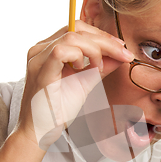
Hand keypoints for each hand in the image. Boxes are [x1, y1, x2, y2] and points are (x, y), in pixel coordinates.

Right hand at [14, 21, 134, 149]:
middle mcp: (40, 49)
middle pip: (76, 28)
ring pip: (72, 36)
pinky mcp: (40, 71)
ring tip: (99, 67)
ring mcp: (38, 58)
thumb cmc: (57, 110)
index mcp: (49, 49)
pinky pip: (61, 51)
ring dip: (95, 49)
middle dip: (105, 40)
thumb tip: (121, 56)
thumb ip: (101, 68)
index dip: (102, 35)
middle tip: (123, 54)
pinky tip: (85, 69)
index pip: (77, 29)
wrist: (40, 132)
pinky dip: (80, 56)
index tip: (121, 49)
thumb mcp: (85, 83)